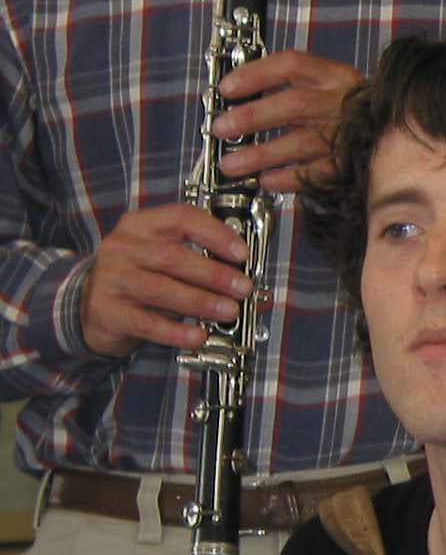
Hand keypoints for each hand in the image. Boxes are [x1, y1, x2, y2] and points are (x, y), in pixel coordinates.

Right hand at [80, 204, 252, 356]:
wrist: (90, 305)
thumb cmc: (139, 276)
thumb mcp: (162, 257)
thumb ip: (197, 260)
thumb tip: (245, 278)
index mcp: (141, 225)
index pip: (180, 217)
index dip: (214, 233)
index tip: (241, 252)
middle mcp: (123, 248)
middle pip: (172, 257)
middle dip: (213, 274)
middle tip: (243, 288)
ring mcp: (112, 279)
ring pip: (160, 289)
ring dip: (200, 301)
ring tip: (229, 311)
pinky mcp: (108, 312)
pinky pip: (146, 322)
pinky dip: (175, 331)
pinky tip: (198, 336)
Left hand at [215, 48, 362, 190]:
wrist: (402, 136)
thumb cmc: (352, 112)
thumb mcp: (329, 88)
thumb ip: (294, 88)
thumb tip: (239, 98)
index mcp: (337, 76)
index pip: (292, 65)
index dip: (255, 75)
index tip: (227, 88)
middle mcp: (345, 103)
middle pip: (293, 105)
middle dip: (252, 118)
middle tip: (221, 129)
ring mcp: (351, 136)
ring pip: (301, 143)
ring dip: (261, 155)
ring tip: (231, 165)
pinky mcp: (354, 165)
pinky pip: (317, 173)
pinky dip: (288, 178)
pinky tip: (266, 181)